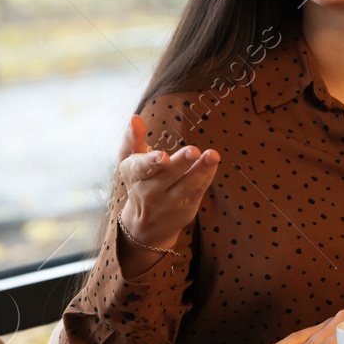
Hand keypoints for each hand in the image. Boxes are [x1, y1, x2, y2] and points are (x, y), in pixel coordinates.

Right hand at [115, 115, 218, 267]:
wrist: (146, 225)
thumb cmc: (140, 182)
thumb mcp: (130, 161)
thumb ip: (132, 139)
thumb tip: (135, 118)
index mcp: (134, 175)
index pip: (141, 168)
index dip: (151, 162)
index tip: (162, 155)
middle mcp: (150, 191)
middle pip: (167, 175)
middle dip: (181, 163)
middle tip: (194, 150)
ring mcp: (169, 201)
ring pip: (186, 185)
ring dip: (201, 170)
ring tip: (212, 156)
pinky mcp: (186, 207)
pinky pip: (197, 191)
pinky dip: (206, 177)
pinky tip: (213, 163)